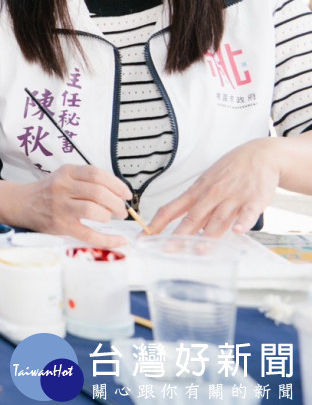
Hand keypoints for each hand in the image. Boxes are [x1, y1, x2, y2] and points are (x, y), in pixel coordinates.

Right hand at [14, 164, 131, 247]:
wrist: (22, 203)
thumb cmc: (48, 190)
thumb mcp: (64, 176)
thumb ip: (86, 180)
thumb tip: (118, 191)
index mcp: (66, 172)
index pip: (97, 174)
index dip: (116, 184)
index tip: (126, 194)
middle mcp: (62, 188)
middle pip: (98, 193)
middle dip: (116, 202)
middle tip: (122, 209)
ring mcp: (60, 208)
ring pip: (93, 210)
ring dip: (110, 215)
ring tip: (112, 217)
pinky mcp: (61, 226)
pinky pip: (89, 234)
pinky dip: (107, 239)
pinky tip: (119, 240)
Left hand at [149, 137, 280, 236]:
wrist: (259, 155)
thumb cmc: (229, 171)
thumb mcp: (205, 182)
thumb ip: (195, 204)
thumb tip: (182, 226)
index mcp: (196, 192)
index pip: (171, 209)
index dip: (157, 223)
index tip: (145, 236)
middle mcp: (212, 195)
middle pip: (193, 217)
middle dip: (179, 235)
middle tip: (167, 248)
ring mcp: (233, 197)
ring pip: (218, 219)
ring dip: (209, 235)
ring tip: (198, 250)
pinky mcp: (254, 199)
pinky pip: (248, 213)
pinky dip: (243, 223)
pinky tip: (238, 231)